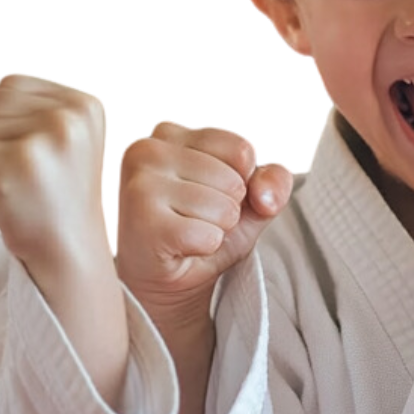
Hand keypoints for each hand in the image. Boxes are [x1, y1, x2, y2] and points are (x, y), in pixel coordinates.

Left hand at [0, 74, 129, 406]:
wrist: (68, 256)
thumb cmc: (53, 203)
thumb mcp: (56, 143)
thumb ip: (22, 110)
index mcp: (85, 103)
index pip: (12, 84)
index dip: (5, 123)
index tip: (31, 161)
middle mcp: (72, 113)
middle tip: (18, 177)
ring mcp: (49, 136)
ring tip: (14, 187)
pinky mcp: (22, 161)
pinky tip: (5, 197)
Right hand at [116, 121, 291, 325]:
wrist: (165, 280)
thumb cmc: (199, 229)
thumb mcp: (248, 199)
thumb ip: (273, 182)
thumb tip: (264, 195)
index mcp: (169, 133)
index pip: (241, 150)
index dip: (240, 181)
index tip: (209, 195)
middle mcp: (147, 150)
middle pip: (234, 181)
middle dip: (227, 208)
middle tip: (194, 219)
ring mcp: (140, 185)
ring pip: (223, 209)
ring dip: (215, 230)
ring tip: (187, 233)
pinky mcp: (143, 221)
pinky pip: (208, 236)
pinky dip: (204, 248)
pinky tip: (180, 248)